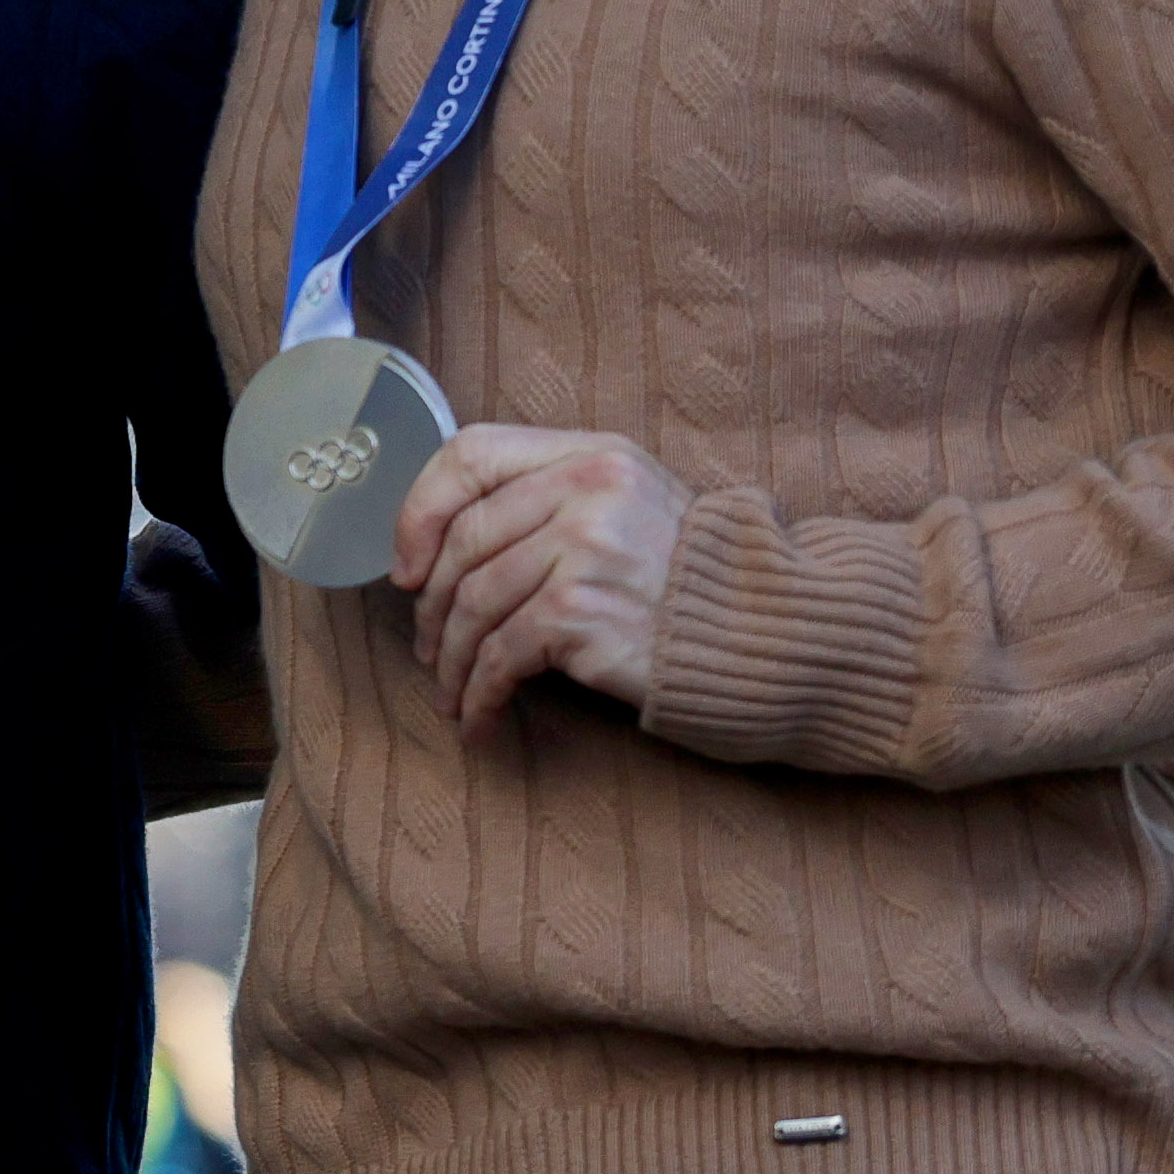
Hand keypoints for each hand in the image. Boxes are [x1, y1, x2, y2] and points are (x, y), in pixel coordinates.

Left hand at [392, 425, 687, 736]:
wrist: (765, 634)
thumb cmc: (690, 580)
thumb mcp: (631, 505)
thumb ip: (553, 499)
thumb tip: (443, 541)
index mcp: (591, 454)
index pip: (470, 453)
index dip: (421, 509)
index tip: (408, 565)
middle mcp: (585, 490)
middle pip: (463, 541)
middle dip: (431, 605)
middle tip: (430, 647)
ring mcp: (583, 550)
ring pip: (473, 604)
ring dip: (451, 660)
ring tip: (453, 691)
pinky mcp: (581, 613)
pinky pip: (499, 656)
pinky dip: (478, 695)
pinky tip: (478, 720)